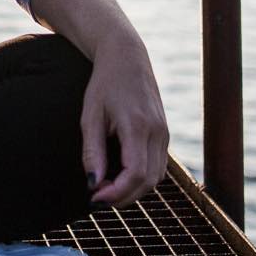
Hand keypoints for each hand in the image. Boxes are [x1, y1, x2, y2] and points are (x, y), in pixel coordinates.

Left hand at [80, 36, 168, 206]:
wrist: (126, 57)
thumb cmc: (104, 84)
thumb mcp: (90, 116)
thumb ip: (92, 152)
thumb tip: (93, 185)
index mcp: (138, 125)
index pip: (135, 173)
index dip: (116, 193)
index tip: (94, 198)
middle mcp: (157, 131)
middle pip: (148, 181)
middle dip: (123, 196)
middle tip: (97, 196)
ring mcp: (165, 133)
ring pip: (156, 177)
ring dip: (133, 190)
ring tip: (106, 186)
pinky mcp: (164, 134)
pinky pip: (158, 166)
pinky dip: (141, 178)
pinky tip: (120, 174)